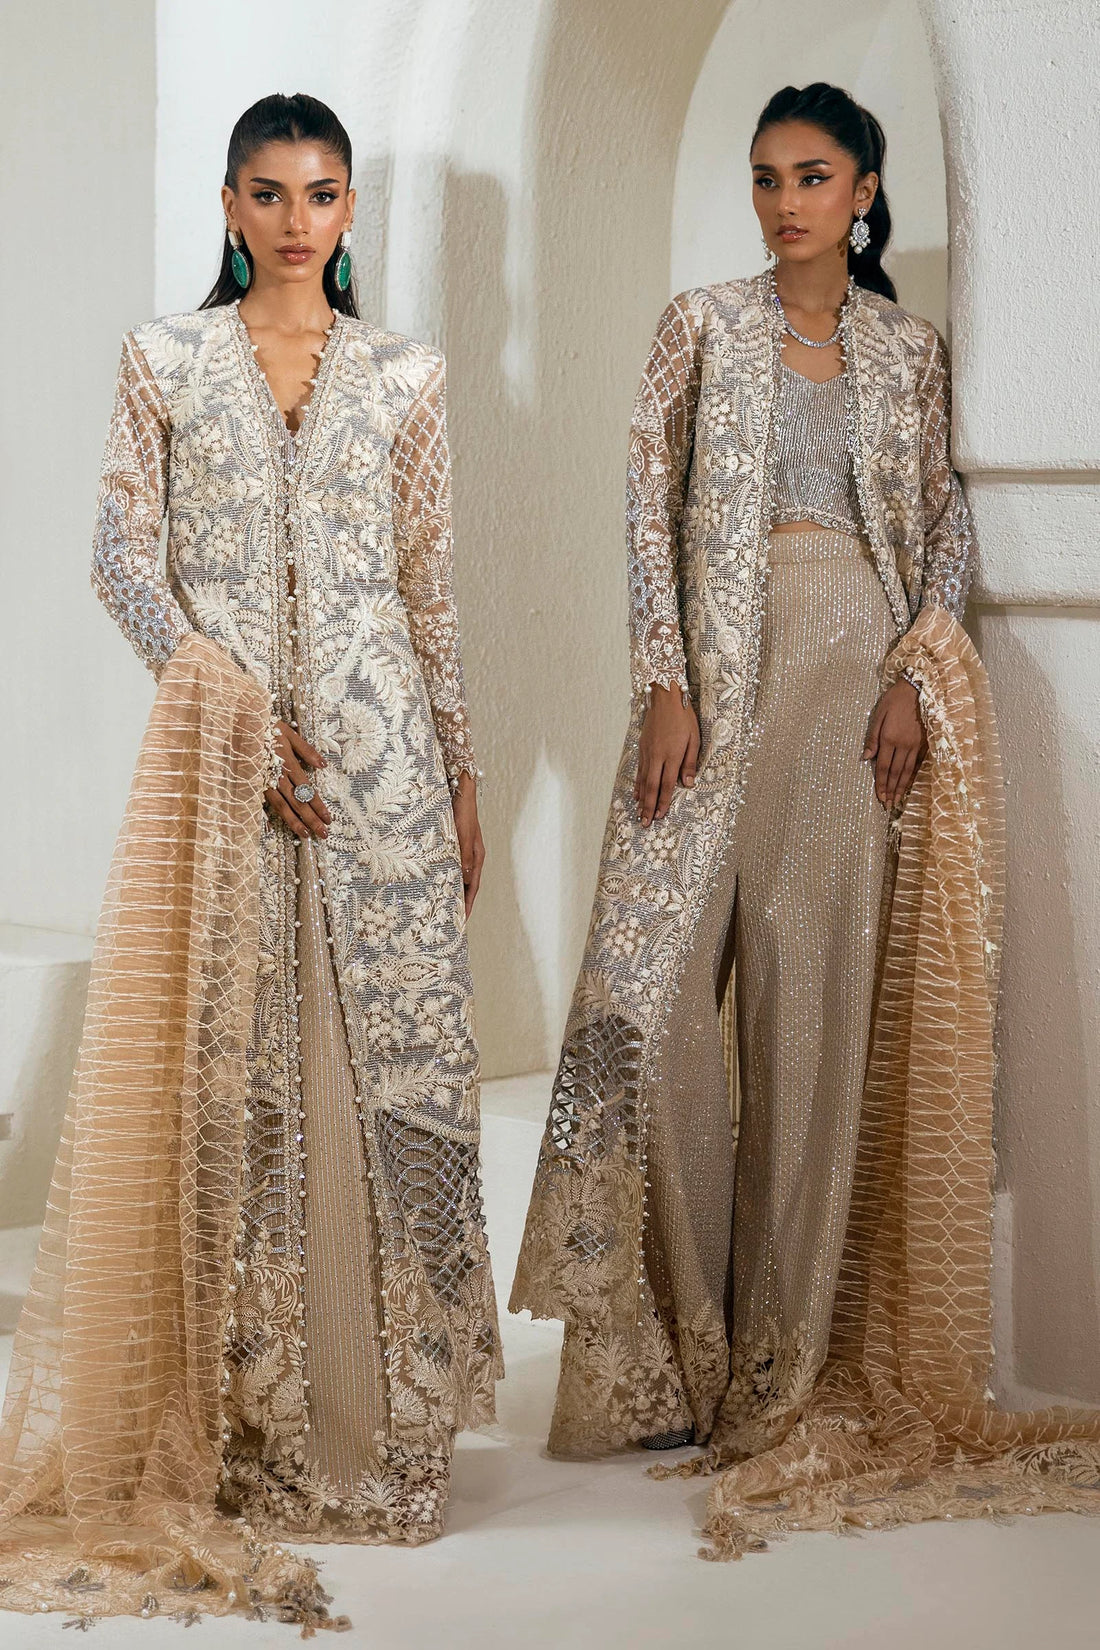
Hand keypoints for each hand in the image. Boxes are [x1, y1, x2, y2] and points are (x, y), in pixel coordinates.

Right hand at [265, 720, 331, 839]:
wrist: (234, 724)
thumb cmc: (264, 727)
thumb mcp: (288, 733)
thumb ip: (306, 751)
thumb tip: (323, 765)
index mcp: (288, 763)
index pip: (307, 790)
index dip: (319, 806)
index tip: (329, 819)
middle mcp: (277, 776)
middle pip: (297, 802)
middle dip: (311, 820)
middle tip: (323, 834)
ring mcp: (264, 782)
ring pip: (282, 806)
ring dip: (295, 822)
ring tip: (306, 835)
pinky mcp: (253, 784)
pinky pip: (266, 802)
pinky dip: (274, 814)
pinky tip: (279, 826)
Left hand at [452, 772, 484, 916]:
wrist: (458, 788)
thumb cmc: (462, 811)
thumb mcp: (462, 836)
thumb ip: (464, 857)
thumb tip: (465, 879)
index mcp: (477, 856)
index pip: (472, 887)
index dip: (467, 904)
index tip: (462, 921)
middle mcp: (470, 854)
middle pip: (466, 883)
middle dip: (459, 901)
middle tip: (450, 918)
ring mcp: (461, 848)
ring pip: (456, 874)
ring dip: (450, 888)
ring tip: (440, 903)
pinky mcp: (452, 842)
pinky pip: (448, 864)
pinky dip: (442, 874)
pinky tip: (432, 879)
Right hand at [634, 682, 699, 826]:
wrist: (664, 698)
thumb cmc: (683, 717)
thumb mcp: (694, 738)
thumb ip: (690, 762)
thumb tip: (689, 783)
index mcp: (672, 755)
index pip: (667, 784)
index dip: (663, 801)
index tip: (660, 815)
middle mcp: (657, 756)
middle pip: (651, 786)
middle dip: (648, 806)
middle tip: (645, 823)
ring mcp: (647, 753)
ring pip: (642, 780)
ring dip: (641, 799)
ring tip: (639, 814)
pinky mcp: (642, 748)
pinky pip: (638, 771)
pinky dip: (636, 784)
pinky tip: (635, 794)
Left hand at [862, 679, 925, 808]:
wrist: (918, 689)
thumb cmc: (894, 700)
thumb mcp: (878, 715)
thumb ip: (872, 738)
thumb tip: (865, 758)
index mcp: (889, 738)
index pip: (883, 767)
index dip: (880, 784)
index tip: (879, 797)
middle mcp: (903, 744)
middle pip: (895, 773)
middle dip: (891, 790)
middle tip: (888, 805)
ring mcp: (916, 744)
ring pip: (908, 770)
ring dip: (902, 787)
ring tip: (898, 800)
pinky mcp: (924, 742)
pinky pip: (917, 763)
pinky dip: (913, 775)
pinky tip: (909, 783)